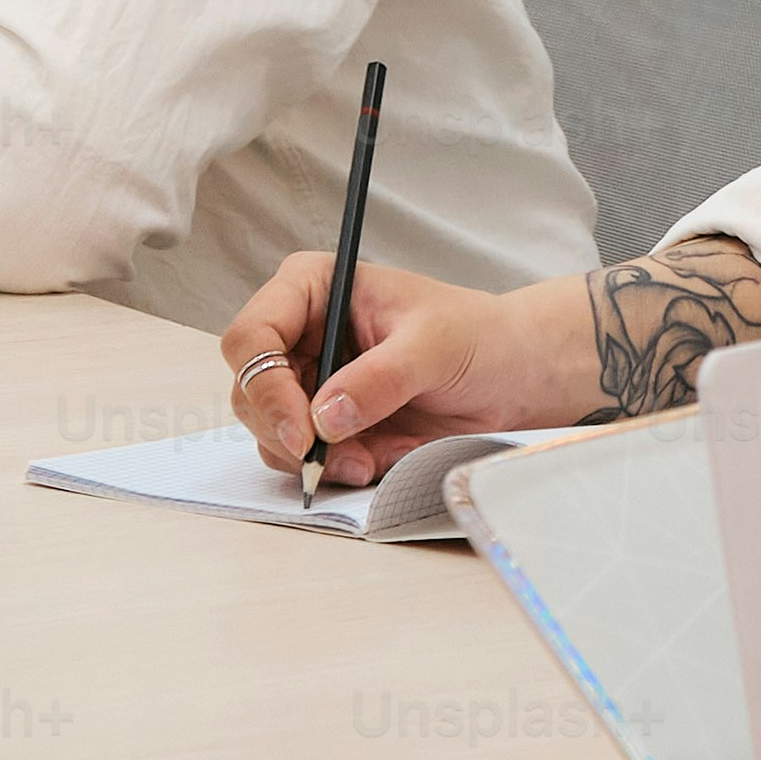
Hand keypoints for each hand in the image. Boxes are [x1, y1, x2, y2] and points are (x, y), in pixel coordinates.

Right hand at [216, 257, 586, 480]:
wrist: (511, 375)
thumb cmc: (476, 336)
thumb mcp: (432, 347)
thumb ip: (378, 378)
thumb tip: (326, 416)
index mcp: (311, 290)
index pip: (252, 336)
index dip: (263, 385)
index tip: (301, 429)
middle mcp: (299, 336)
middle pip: (249, 391)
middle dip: (284, 432)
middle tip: (325, 457)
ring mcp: (309, 383)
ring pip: (269, 432)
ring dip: (310, 458)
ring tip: (366, 460)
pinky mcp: (327, 425)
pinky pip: (303, 459)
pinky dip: (331, 469)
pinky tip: (374, 462)